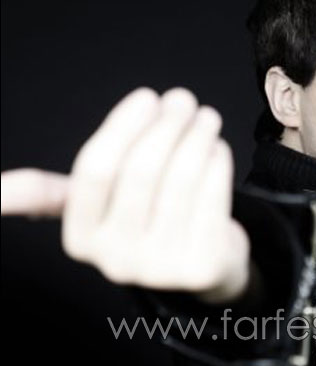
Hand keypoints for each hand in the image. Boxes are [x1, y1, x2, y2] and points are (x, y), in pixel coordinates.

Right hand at [1, 87, 250, 302]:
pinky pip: (211, 200)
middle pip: (140, 173)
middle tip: (182, 99)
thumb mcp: (92, 210)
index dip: (123, 126)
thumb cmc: (141, 221)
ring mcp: (160, 268)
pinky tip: (216, 148)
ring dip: (196, 138)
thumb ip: (48, 192)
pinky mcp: (201, 267)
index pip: (94, 170)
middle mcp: (115, 260)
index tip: (147, 97)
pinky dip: (217, 165)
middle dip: (166, 125)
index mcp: (80, 239)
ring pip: (180, 183)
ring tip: (204, 116)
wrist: (197, 267)